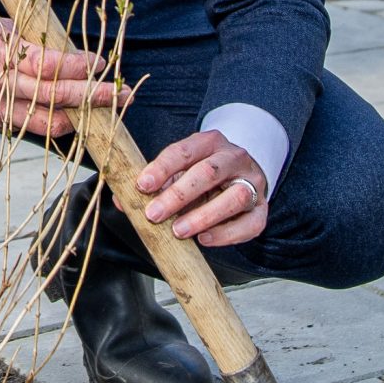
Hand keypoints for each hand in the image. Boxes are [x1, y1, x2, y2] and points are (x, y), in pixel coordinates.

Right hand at [0, 5, 125, 137]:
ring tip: (101, 113)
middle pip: (53, 97)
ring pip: (43, 124)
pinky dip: (49, 125)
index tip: (101, 64)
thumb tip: (76, 58)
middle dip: (92, 97)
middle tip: (121, 95)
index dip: (81, 68)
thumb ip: (34, 42)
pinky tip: (67, 118)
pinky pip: (25, 128)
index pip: (50, 65)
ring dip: (76, 119)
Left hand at [135, 129, 267, 247]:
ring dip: (203, 216)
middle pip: (207, 173)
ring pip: (233, 198)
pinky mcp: (261, 209)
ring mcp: (252, 183)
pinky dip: (226, 234)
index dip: (161, 168)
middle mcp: (234, 158)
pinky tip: (204, 239)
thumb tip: (122, 201)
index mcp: (209, 142)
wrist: (242, 174)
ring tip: (178, 231)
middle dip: (177, 195)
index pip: (183, 151)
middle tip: (153, 214)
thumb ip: (154, 184)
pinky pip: (250, 224)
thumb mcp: (179, 171)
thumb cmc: (202, 174)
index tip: (141, 186)